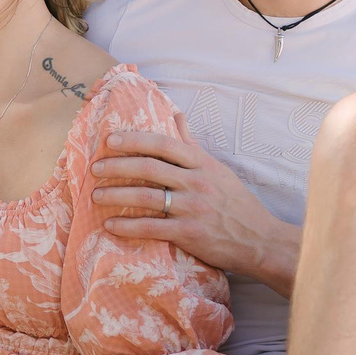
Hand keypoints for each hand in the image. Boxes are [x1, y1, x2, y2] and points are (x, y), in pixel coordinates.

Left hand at [92, 130, 299, 292]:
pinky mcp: (190, 234)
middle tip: (95, 168)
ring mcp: (193, 208)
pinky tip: (110, 226)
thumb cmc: (236, 203)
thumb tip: (176, 114)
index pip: (163, 144)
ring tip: (95, 196)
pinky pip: (152, 227)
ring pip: (147, 196)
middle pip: (149, 167)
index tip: (109, 140)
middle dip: (117, 166)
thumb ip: (192, 144)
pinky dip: (128, 226)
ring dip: (116, 195)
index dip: (134, 139)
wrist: (260, 240)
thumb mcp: (217, 169)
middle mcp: (196, 182)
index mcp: (202, 163)